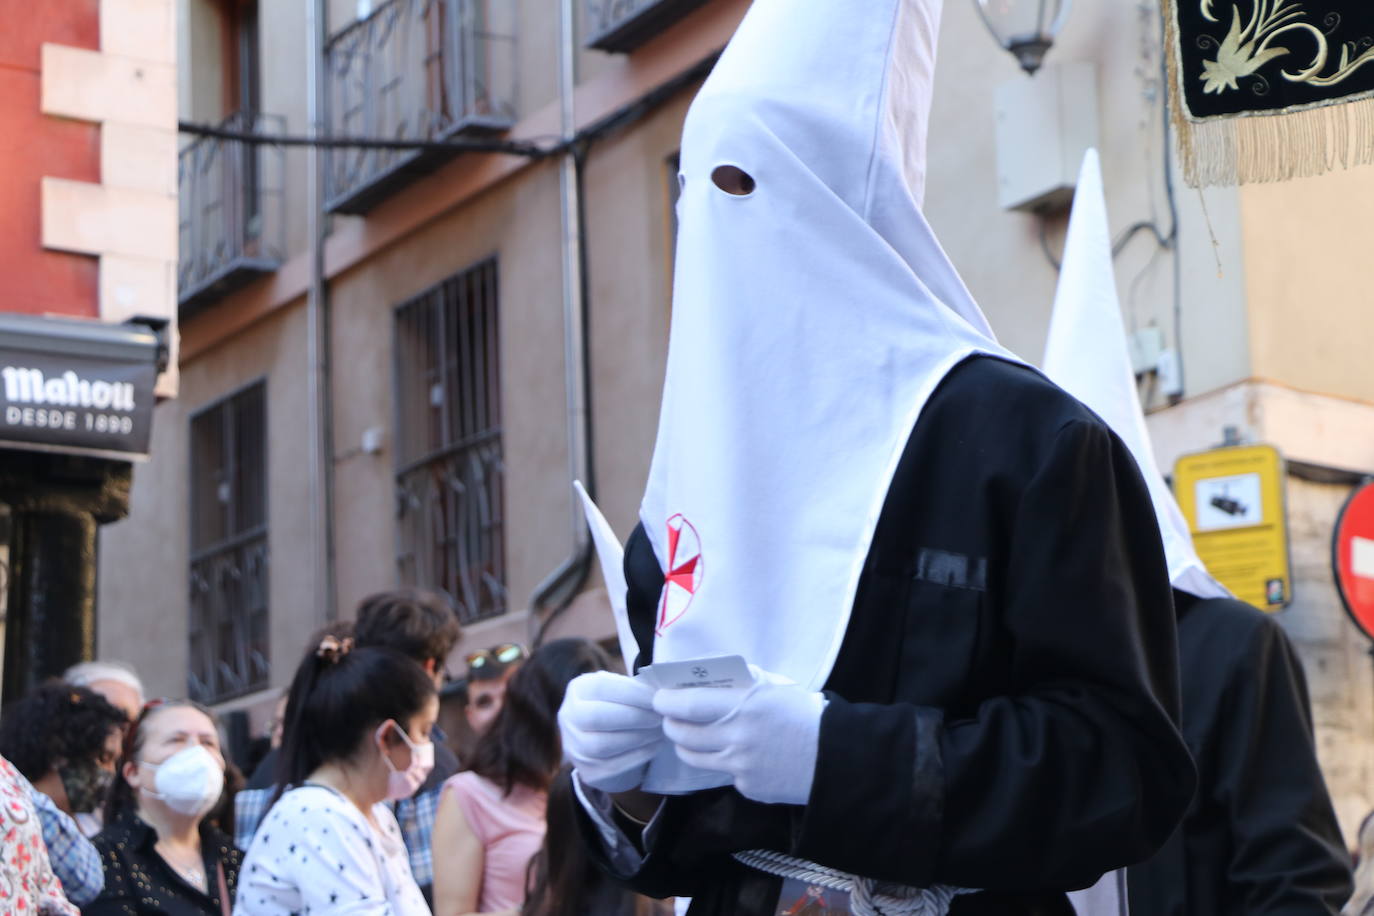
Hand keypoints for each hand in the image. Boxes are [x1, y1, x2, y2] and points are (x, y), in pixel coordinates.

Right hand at [558, 672, 664, 791]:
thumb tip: (660, 691)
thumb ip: (635, 688)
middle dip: (633, 717)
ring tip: (658, 731)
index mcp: (578, 690)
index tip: (655, 697)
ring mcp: (574, 747)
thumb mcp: (620, 691)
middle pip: (596, 717)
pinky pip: (612, 766)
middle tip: (657, 717)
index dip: (630, 692)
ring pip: (602, 745)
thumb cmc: (619, 708)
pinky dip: (637, 756)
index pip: (600, 687)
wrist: (606, 744)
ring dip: (636, 738)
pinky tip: (653, 747)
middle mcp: (568, 717)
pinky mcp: (587, 771)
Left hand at [654, 673, 825, 804]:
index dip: (667, 702)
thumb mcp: (775, 686)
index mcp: (744, 706)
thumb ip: (742, 681)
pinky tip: (734, 753)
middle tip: (669, 717)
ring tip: (688, 735)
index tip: (658, 698)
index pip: (689, 704)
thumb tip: (708, 675)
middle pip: (683, 734)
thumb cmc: (804, 714)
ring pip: (695, 757)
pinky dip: (721, 761)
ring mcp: (740, 767)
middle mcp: (737, 738)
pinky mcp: (747, 787)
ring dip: (685, 744)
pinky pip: (722, 772)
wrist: (835, 757)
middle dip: (670, 724)